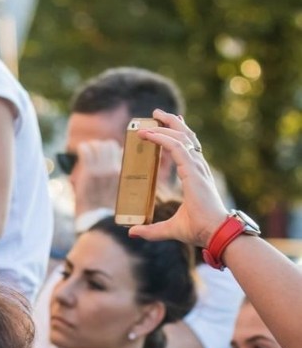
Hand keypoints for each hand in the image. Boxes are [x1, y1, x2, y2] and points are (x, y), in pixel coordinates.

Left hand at [72, 138, 122, 217]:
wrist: (98, 222)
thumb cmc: (109, 210)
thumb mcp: (122, 193)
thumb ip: (120, 178)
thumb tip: (115, 165)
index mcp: (125, 174)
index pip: (122, 151)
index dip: (114, 152)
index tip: (107, 156)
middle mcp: (115, 170)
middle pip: (110, 144)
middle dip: (102, 146)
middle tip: (95, 154)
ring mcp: (102, 170)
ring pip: (98, 145)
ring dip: (91, 147)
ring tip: (88, 154)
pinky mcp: (89, 173)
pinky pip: (85, 150)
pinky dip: (82, 149)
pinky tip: (80, 153)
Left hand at [127, 110, 227, 247]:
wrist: (214, 233)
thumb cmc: (199, 230)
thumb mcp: (170, 228)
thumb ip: (151, 230)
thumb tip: (133, 232)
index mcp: (196, 177)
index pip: (188, 149)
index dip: (178, 135)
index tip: (167, 125)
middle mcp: (198, 168)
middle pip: (186, 137)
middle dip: (172, 122)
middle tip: (157, 113)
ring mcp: (197, 168)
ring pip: (181, 138)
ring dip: (165, 125)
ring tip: (153, 116)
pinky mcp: (192, 171)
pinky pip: (176, 147)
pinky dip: (162, 138)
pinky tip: (149, 134)